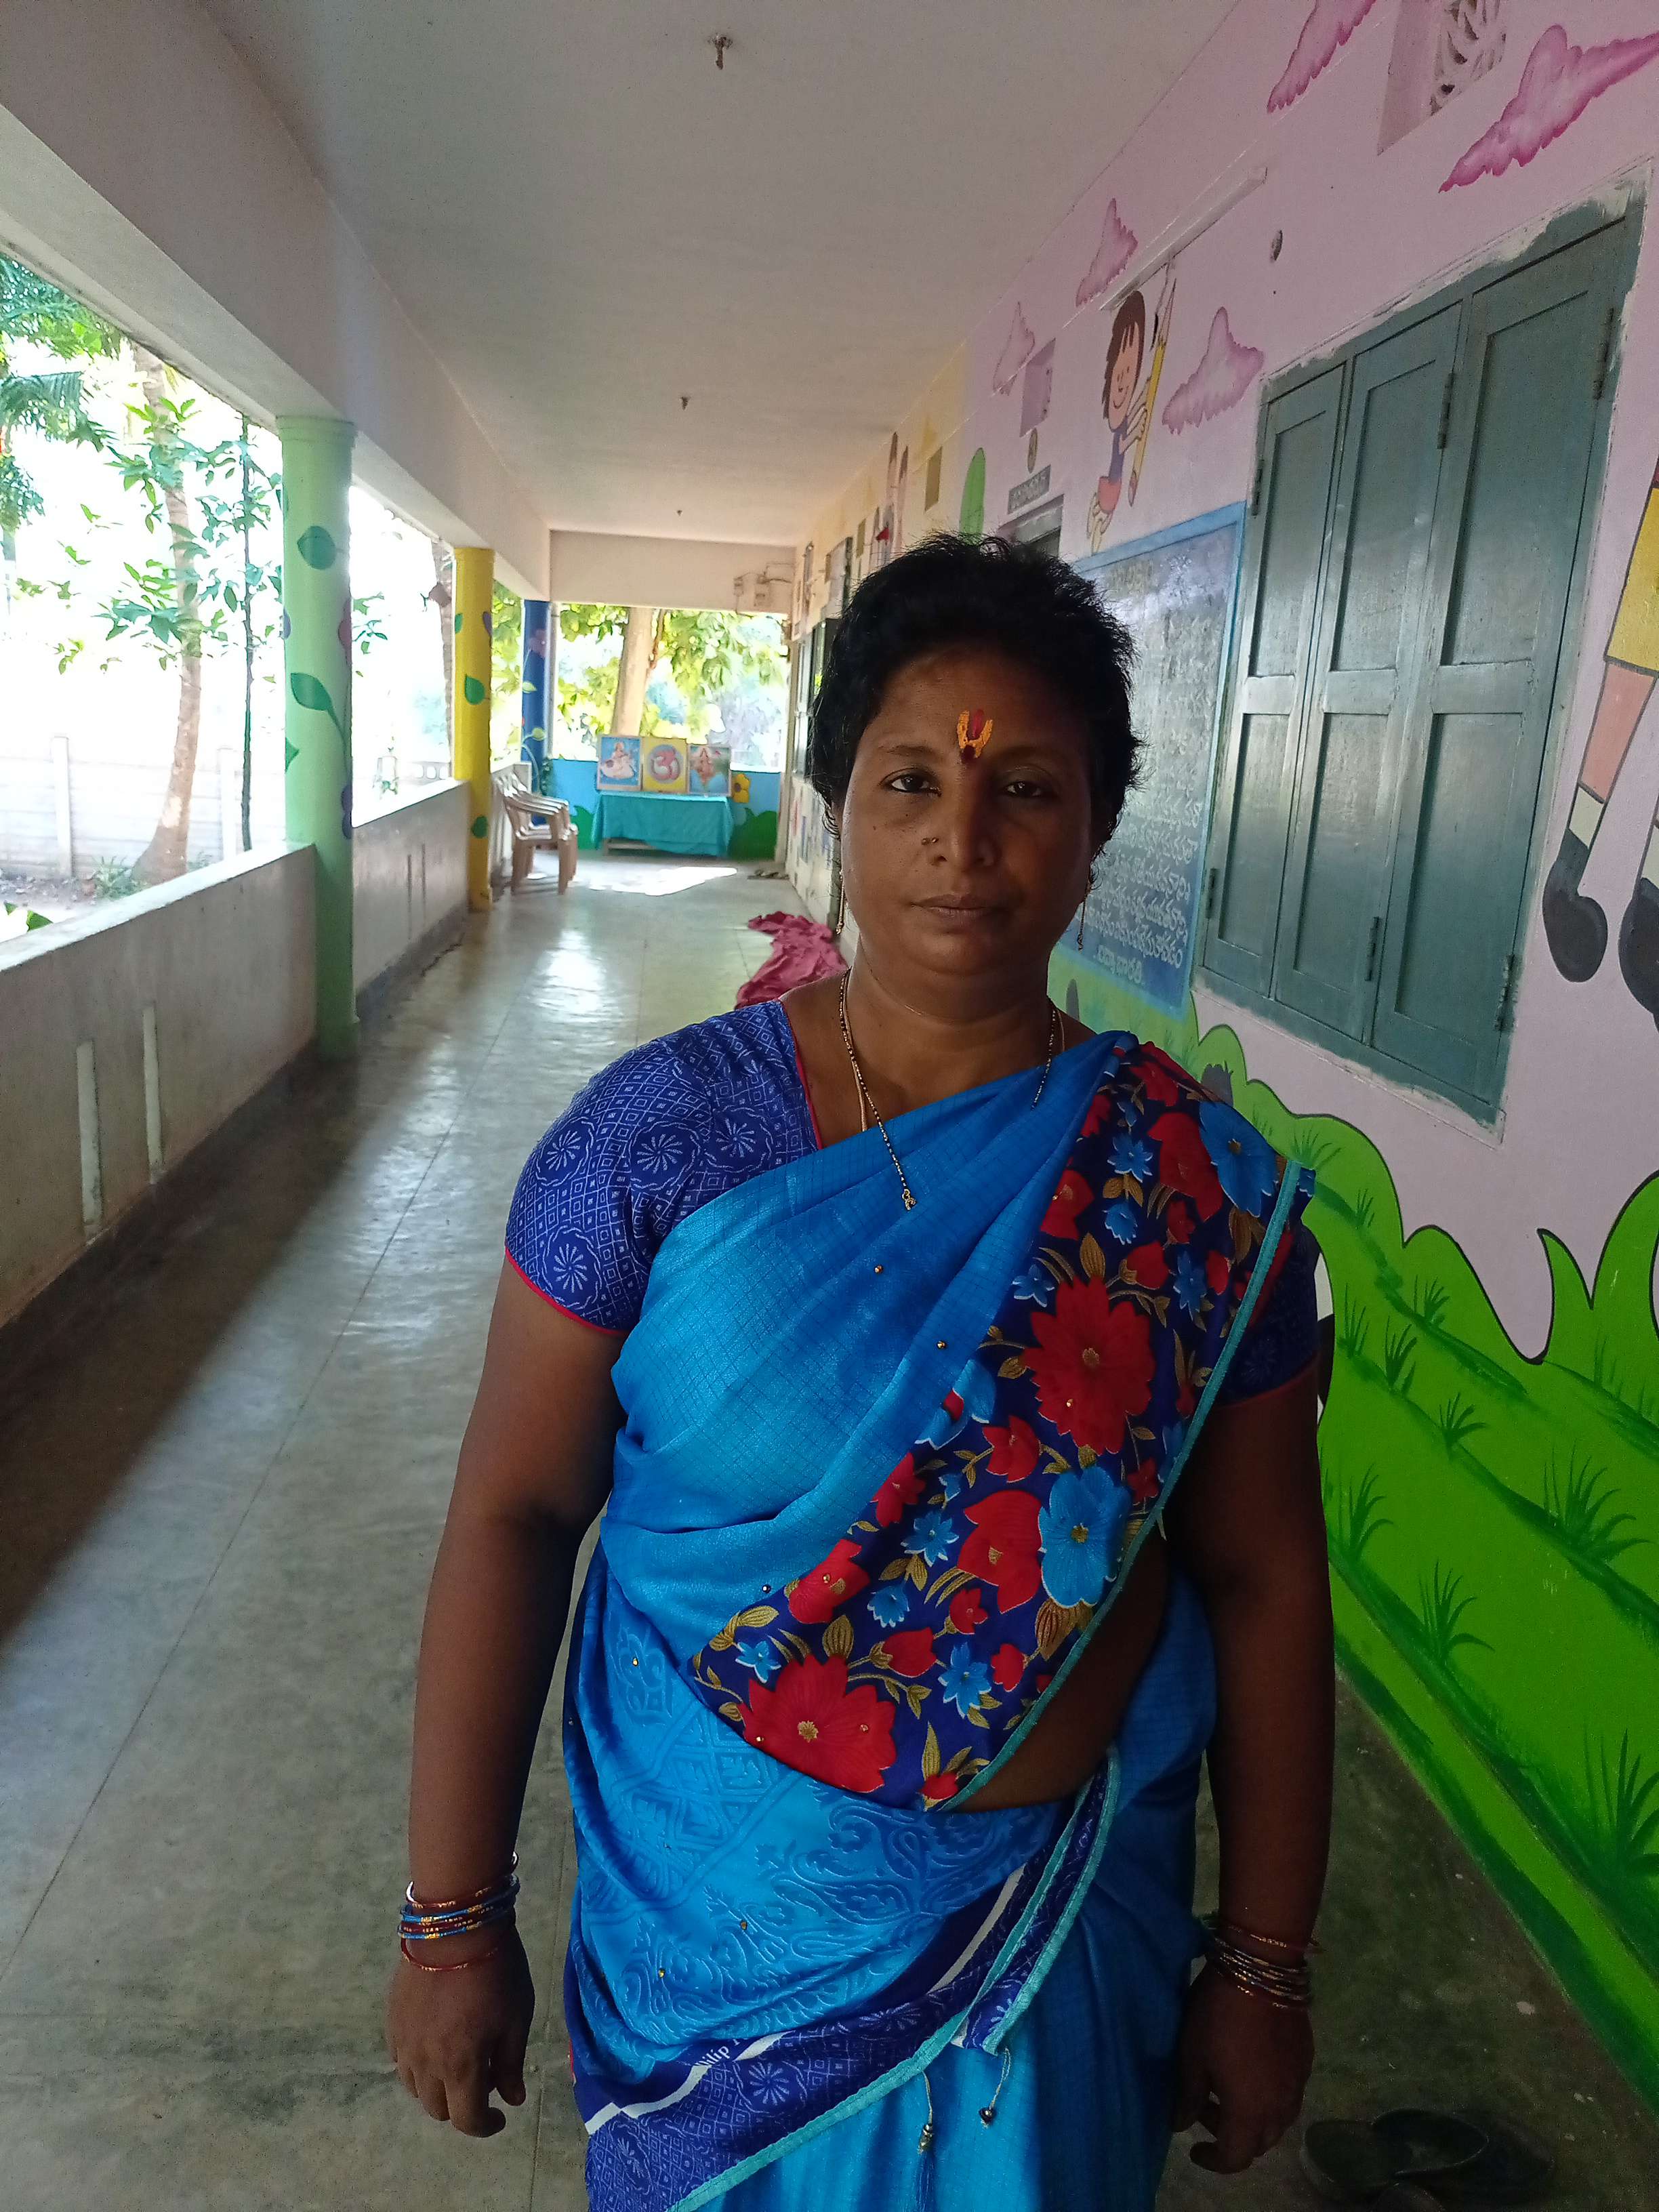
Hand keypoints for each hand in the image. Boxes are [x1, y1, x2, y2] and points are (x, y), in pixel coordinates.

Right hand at [386, 1922, 535, 2137]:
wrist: (456, 1926)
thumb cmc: (496, 1972)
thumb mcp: (516, 2018)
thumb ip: (511, 2064)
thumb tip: (512, 2099)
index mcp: (461, 2068)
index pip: (467, 2121)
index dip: (486, 2126)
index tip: (500, 2115)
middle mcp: (426, 2065)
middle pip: (438, 2109)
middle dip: (462, 2106)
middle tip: (484, 2079)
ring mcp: (404, 2044)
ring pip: (415, 2088)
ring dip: (437, 2087)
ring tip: (458, 2061)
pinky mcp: (392, 2022)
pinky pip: (401, 2060)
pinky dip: (418, 2064)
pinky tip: (435, 2041)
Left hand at [1172, 1961, 1311, 2173]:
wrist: (1260, 1971)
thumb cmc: (1217, 2017)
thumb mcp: (1192, 2057)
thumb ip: (1188, 2097)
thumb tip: (1181, 2124)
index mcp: (1250, 2114)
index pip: (1235, 2158)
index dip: (1213, 2160)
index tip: (1194, 2148)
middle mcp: (1280, 2109)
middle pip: (1259, 2142)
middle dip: (1231, 2135)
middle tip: (1205, 2108)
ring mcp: (1297, 2085)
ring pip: (1277, 2120)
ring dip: (1252, 2116)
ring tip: (1226, 2086)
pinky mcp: (1306, 2061)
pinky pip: (1288, 2094)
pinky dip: (1268, 2095)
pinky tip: (1250, 2067)